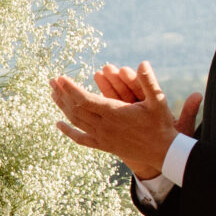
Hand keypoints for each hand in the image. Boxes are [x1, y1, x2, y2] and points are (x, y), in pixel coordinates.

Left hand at [51, 60, 182, 178]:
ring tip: (53, 94)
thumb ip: (149, 82)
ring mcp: (102, 137)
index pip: (85, 99)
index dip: (71, 88)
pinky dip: (68, 131)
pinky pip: (81, 139)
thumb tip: (143, 62)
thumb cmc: (161, 124)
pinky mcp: (103, 146)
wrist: (163, 152)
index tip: (60, 78)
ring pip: (76, 121)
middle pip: (76, 109)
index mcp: (114, 113)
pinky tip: (58, 124)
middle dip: (62, 93)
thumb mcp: (158, 101)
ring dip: (63, 107)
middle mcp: (104, 126)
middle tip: (52, 81)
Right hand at [94, 62, 201, 139]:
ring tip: (98, 74)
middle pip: (127, 91)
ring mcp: (128, 114)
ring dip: (107, 87)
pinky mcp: (118, 122)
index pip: (143, 90)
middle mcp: (140, 108)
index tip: (125, 70)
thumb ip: (189, 112)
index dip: (135, 80)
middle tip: (108, 69)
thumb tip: (199, 95)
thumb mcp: (183, 128)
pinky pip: (107, 111)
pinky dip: (100, 104)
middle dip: (117, 80)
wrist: (160, 157)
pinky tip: (89, 96)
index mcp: (154, 106)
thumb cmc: (171, 142)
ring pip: (115, 99)